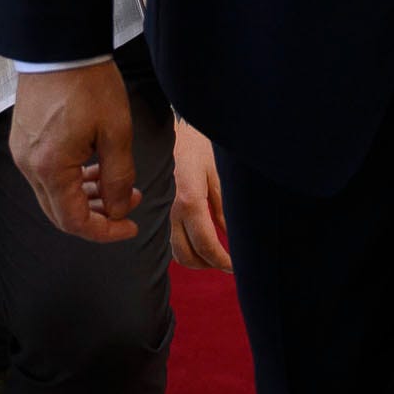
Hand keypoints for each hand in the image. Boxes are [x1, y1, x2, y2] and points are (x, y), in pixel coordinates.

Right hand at [11, 61, 141, 242]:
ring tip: (117, 185)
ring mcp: (23, 153)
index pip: (74, 222)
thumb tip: (119, 210)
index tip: (131, 225)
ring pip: (53, 195)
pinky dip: (71, 180)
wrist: (60, 46)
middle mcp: (29, 167)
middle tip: (128, 205)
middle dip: (96, 216)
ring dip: (84, 197)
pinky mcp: (24, 141)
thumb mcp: (116, 132)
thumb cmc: (90, 84)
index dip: (105, 231)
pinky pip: (46, 174)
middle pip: (59, 214)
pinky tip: (95, 168)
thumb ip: (118, 178)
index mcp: (51, 168)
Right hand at [166, 117, 230, 271]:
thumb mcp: (218, 173)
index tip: (238, 266)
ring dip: (196, 259)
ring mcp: (159, 212)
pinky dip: (184, 247)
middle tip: (230, 261)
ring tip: (217, 253)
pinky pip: (168, 239)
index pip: (207, 245)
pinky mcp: (155, 210)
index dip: (224, 261)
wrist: (168, 128)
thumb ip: (225, 208)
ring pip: (175, 252)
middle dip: (210, 264)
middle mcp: (169, 211)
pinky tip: (200, 239)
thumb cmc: (197, 144)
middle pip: (188, 257)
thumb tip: (235, 237)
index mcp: (189, 201)